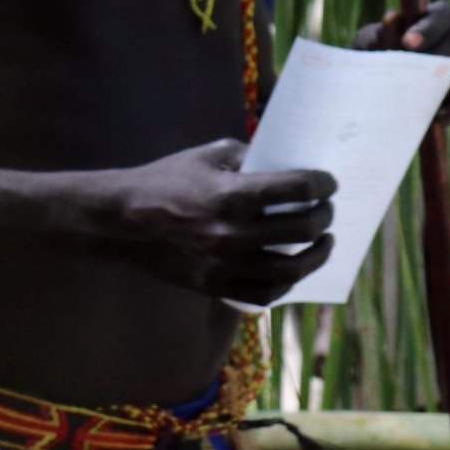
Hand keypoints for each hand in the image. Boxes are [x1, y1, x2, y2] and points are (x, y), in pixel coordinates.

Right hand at [94, 138, 336, 305]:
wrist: (121, 221)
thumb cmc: (167, 181)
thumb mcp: (209, 155)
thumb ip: (251, 156)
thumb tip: (291, 161)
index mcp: (227, 194)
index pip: (294, 189)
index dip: (321, 184)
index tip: (329, 183)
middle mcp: (228, 233)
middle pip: (300, 229)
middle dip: (324, 217)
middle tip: (328, 209)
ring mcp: (222, 264)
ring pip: (289, 269)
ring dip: (317, 255)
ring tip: (324, 241)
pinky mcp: (214, 285)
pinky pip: (264, 293)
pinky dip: (287, 283)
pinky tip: (295, 268)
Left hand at [351, 0, 449, 127]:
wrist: (365, 97)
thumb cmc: (368, 62)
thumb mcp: (366, 47)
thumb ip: (379, 34)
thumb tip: (393, 17)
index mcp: (429, 23)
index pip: (444, 13)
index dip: (432, 25)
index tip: (408, 42)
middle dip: (440, 54)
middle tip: (418, 69)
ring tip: (436, 89)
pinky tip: (433, 115)